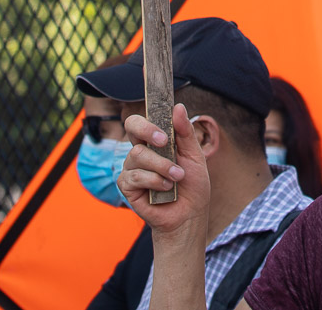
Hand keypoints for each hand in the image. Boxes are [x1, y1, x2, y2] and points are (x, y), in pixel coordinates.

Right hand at [118, 105, 209, 237]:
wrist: (189, 215)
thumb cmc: (192, 185)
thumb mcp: (195, 156)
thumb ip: (185, 132)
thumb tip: (178, 107)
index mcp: (156, 141)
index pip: (144, 120)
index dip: (149, 120)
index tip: (165, 131)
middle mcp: (141, 151)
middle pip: (131, 127)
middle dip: (147, 131)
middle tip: (164, 143)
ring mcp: (132, 168)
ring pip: (138, 154)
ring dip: (162, 166)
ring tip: (177, 177)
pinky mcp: (127, 186)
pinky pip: (135, 176)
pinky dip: (154, 182)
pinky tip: (165, 189)